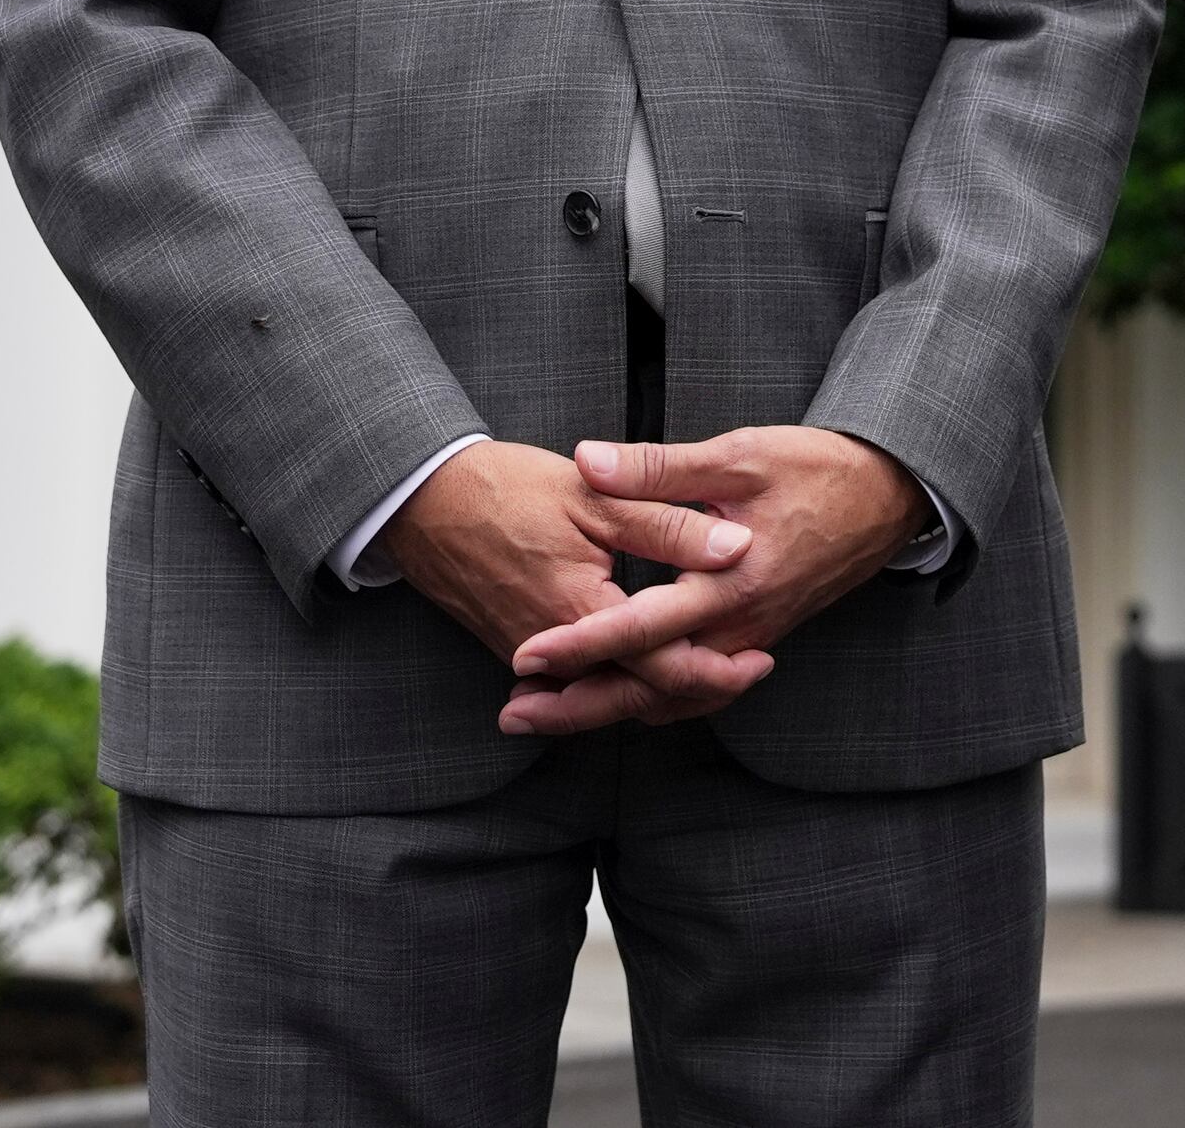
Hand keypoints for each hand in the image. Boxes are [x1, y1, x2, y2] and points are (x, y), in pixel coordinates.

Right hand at [373, 439, 751, 664]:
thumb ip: (667, 525)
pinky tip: (648, 668)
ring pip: (607, 694)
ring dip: (659, 691)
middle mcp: (557, 652)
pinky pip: (578, 682)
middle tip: (750, 674)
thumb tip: (737, 547)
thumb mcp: (596, 496)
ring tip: (715, 675)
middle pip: (638, 696)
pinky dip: (618, 682)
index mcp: (582, 613)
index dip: (718, 670)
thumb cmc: (508, 489)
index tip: (761, 659)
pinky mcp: (517, 650)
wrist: (423, 502)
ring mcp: (533, 656)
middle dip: (698, 692)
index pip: (663, 668)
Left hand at [496, 427, 924, 735]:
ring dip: (609, 708)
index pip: (643, 628)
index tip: (526, 657)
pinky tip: (619, 695)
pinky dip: (653, 699)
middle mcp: (740, 627)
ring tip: (546, 712)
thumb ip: (658, 467)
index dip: (581, 645)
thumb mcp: (738, 455)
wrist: (888, 495)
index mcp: (731, 582)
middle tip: (514, 715)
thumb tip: (589, 461)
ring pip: (674, 697)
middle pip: (651, 688)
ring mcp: (751, 639)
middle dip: (579, 707)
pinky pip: (698, 687)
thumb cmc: (817, 469)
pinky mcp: (757, 638)